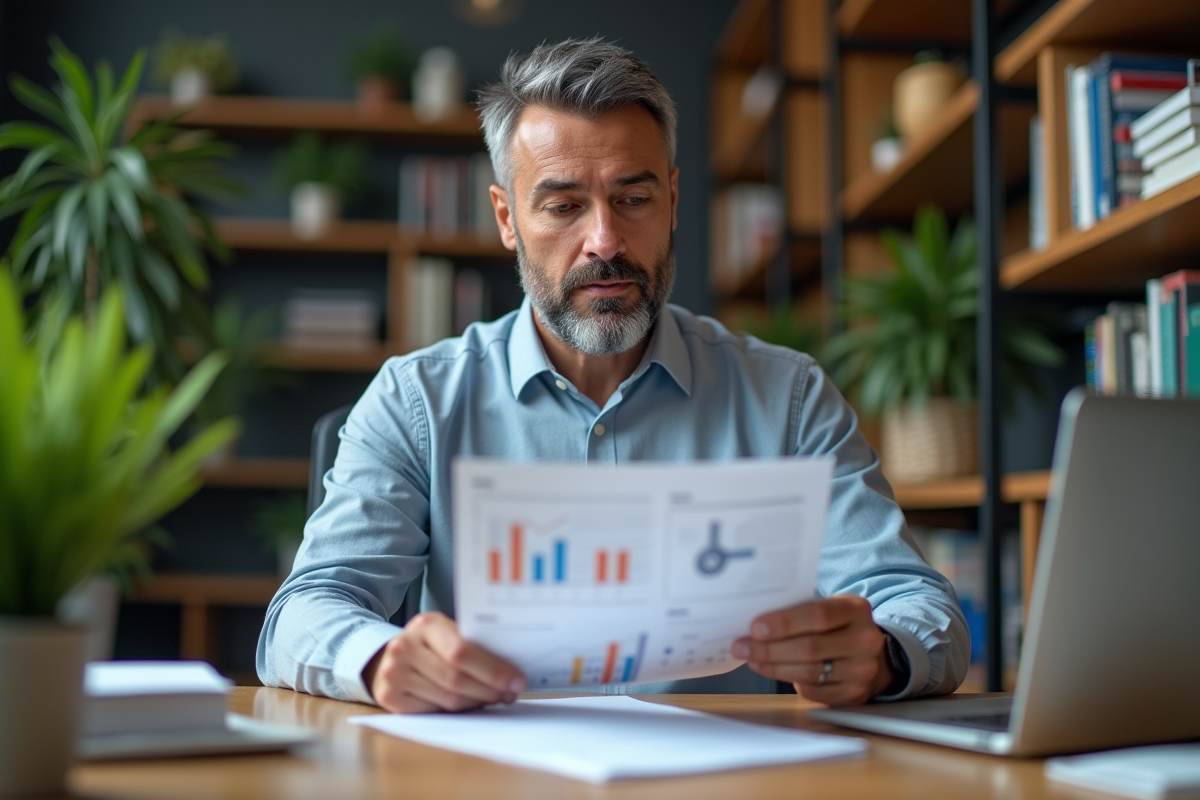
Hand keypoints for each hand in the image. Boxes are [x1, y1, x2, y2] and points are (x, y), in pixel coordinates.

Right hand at [363, 612, 526, 712]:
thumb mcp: (448, 633)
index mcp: (426, 624)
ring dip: (477, 702)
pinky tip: (469, 705)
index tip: (517, 680)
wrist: (391, 656)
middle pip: (457, 679)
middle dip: (490, 689)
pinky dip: (457, 711)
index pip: (462, 652)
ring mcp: (393, 673)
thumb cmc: (432, 645)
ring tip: (494, 698)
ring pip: (448, 699)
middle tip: (510, 693)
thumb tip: (512, 670)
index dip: (493, 670)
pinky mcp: (389, 697)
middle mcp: (405, 646)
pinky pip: (433, 712)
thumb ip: (473, 645)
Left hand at [731, 595, 891, 705]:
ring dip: (773, 666)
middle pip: (809, 647)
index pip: (818, 615)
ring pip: (809, 671)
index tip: (755, 628)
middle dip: (770, 648)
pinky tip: (772, 671)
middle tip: (742, 646)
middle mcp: (864, 640)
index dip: (784, 623)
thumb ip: (801, 612)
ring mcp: (862, 670)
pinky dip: (789, 682)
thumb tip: (757, 623)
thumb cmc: (838, 627)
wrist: (871, 655)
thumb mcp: (830, 608)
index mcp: (856, 609)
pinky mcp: (854, 693)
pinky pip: (813, 691)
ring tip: (752, 659)